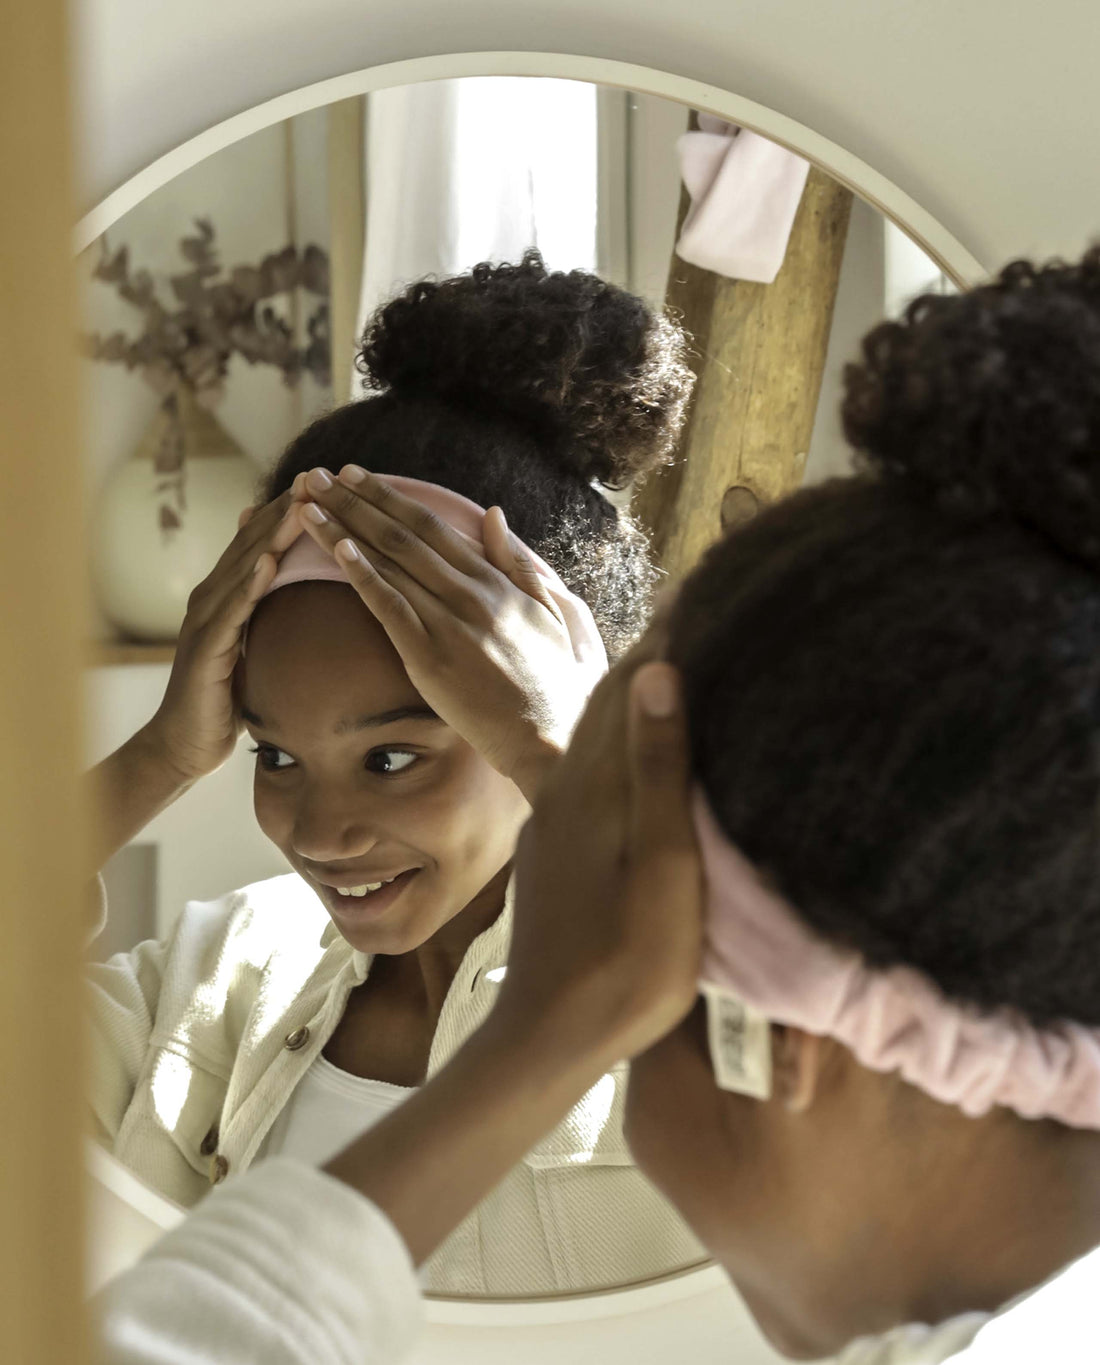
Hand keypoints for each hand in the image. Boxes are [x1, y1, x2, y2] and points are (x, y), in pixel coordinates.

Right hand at [143, 490, 301, 782]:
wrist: (185, 745)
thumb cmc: (228, 696)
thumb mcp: (256, 645)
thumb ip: (271, 612)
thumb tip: (299, 587)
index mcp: (230, 593)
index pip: (264, 541)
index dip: (292, 510)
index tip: (328, 483)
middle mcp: (213, 597)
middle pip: (253, 542)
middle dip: (286, 508)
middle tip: (318, 475)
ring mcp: (205, 620)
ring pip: (243, 567)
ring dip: (272, 535)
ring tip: (302, 506)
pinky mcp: (204, 649)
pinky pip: (230, 612)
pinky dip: (249, 585)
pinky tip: (268, 563)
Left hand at [294, 465, 595, 799]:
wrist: (553, 739)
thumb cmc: (561, 684)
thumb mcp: (561, 611)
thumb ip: (522, 563)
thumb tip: (492, 514)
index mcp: (500, 582)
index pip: (436, 527)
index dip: (392, 498)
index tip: (359, 477)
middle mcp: (472, 595)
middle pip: (404, 537)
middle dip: (356, 502)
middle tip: (317, 477)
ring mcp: (450, 625)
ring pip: (390, 564)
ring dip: (344, 529)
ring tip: (309, 504)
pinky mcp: (431, 659)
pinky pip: (390, 608)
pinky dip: (362, 576)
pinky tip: (335, 550)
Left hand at [323, 657, 702, 1264]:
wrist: (547, 1035)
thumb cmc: (626, 966)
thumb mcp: (663, 873)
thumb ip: (657, 773)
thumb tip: (656, 673)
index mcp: (595, 786)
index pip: (632, 684)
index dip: (668, 630)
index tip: (704, 579)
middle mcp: (567, 787)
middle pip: (607, 697)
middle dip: (650, 645)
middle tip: (693, 598)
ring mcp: (555, 815)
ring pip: (592, 729)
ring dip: (627, 684)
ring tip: (668, 648)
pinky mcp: (553, 843)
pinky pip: (586, 765)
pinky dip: (614, 731)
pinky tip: (634, 737)